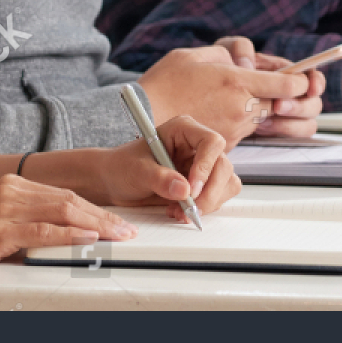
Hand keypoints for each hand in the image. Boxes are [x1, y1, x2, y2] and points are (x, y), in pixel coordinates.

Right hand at [0, 173, 136, 298]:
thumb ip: (41, 224)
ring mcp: (1, 207)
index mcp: (14, 186)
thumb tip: (85, 230)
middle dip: (102, 217)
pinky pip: (41, 231)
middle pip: (67, 201)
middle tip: (126, 230)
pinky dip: (68, 235)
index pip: (66, 195)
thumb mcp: (13, 231)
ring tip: (116, 235)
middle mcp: (8, 190)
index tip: (119, 223)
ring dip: (93, 225)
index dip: (96, 209)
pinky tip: (87, 238)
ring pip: (59, 211)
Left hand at [98, 115, 242, 220]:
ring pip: (226, 182)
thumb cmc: (123, 166)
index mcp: (184, 130)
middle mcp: (197, 146)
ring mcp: (202, 165)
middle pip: (223, 166)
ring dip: (208, 202)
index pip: (211, 142)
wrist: (115, 181)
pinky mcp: (202, 183)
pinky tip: (180, 211)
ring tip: (180, 211)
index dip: (206, 167)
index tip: (191, 190)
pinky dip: (204, 208)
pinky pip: (218, 196)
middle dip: (209, 192)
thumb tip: (184, 190)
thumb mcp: (136, 171)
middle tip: (190, 209)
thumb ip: (159, 178)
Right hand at [137, 43, 313, 144]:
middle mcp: (240, 107)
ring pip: (263, 117)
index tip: (301, 77)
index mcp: (237, 81)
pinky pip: (245, 130)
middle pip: (282, 103)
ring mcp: (234, 128)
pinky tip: (224, 112)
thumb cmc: (165, 83)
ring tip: (242, 97)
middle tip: (279, 88)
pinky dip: (242, 121)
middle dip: (284, 96)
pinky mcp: (225, 143)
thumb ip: (225, 54)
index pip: (289, 85)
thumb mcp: (194, 55)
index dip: (302, 81)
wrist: (142, 118)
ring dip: (261, 108)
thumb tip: (244, 60)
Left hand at [213, 37, 326, 137]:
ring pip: (308, 124)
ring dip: (292, 124)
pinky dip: (281, 132)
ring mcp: (285, 113)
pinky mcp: (276, 129)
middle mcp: (290, 93)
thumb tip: (249, 64)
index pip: (311, 76)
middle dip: (300, 107)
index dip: (315, 82)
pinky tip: (260, 128)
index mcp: (285, 72)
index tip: (309, 88)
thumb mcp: (226, 49)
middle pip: (314, 104)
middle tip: (278, 107)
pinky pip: (292, 136)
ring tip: (265, 121)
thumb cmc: (220, 66)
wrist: (209, 92)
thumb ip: (239, 48)